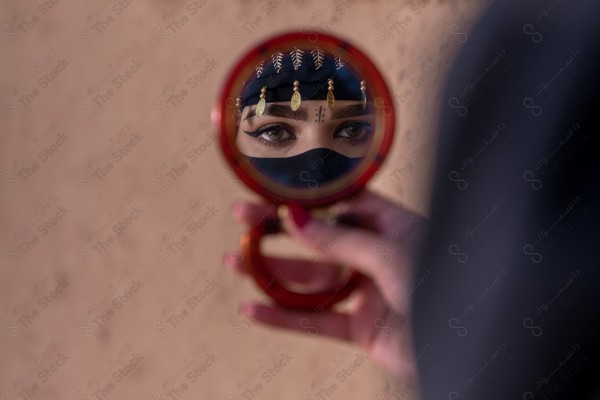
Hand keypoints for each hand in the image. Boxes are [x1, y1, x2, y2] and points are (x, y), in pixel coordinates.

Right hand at [225, 190, 427, 378]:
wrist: (464, 348)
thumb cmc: (445, 288)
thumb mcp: (391, 255)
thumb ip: (341, 240)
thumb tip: (296, 219)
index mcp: (393, 226)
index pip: (342, 203)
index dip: (307, 198)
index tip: (273, 193)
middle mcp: (377, 255)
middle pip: (318, 240)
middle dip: (278, 231)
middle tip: (242, 220)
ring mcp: (367, 291)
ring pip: (311, 280)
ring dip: (273, 273)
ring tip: (236, 262)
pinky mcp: (361, 327)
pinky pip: (316, 320)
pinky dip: (285, 317)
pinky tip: (255, 309)